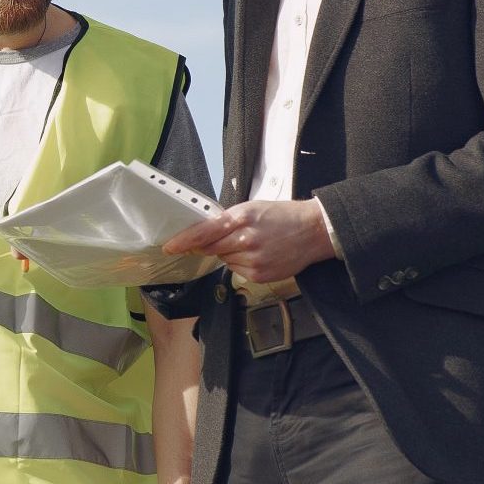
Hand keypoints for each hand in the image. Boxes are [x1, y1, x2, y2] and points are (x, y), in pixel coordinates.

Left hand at [163, 199, 334, 285]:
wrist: (313, 231)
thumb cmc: (282, 216)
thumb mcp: (251, 208)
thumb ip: (226, 221)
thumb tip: (203, 234)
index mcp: (240, 218)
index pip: (204, 233)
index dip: (184, 241)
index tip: (170, 247)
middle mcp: (244, 240)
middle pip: (211, 249)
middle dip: (213, 245)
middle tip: (232, 237)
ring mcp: (253, 260)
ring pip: (225, 260)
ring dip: (231, 254)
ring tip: (254, 244)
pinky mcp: (260, 274)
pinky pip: (238, 271)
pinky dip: (243, 263)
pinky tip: (260, 254)